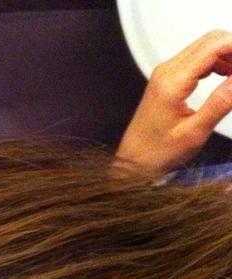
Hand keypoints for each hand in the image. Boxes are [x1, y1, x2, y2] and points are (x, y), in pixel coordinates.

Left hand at [112, 29, 231, 177]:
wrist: (133, 160)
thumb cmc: (157, 152)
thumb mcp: (194, 133)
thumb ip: (220, 103)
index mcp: (172, 82)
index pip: (214, 46)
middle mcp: (167, 71)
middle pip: (211, 41)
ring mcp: (166, 73)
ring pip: (206, 48)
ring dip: (229, 57)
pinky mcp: (168, 79)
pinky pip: (198, 59)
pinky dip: (218, 63)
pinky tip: (228, 78)